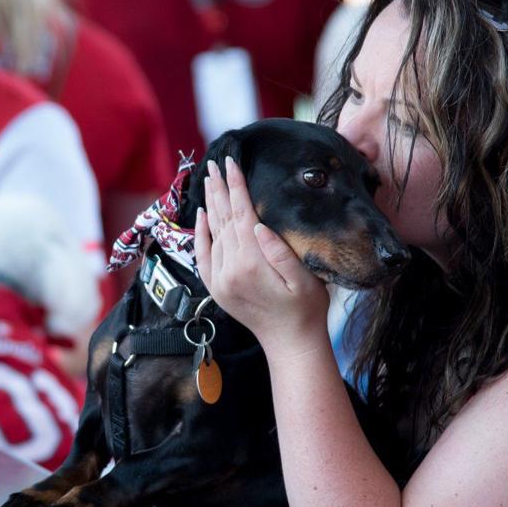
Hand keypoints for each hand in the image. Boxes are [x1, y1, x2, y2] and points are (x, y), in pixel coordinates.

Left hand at [194, 157, 329, 357]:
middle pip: (223, 218)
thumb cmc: (306, 310)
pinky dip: (201, 233)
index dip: (236, 186)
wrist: (291, 344)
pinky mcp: (218, 289)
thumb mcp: (305, 279)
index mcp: (252, 263)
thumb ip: (281, 252)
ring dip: (211, 204)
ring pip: (213, 232)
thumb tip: (258, 225)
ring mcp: (221, 280)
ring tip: (209, 179)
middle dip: (219, 188)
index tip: (232, 162)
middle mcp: (231, 270)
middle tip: (215, 162)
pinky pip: (203, 255)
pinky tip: (202, 215)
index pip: (241, 213)